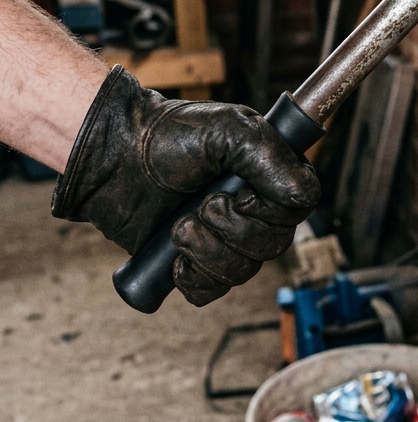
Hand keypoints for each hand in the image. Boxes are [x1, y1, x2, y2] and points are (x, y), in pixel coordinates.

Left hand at [52, 66, 319, 305]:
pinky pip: (211, 290)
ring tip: (180, 226)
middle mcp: (253, 207)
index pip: (301, 206)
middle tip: (203, 206)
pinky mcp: (194, 260)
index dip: (274, 210)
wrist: (114, 157)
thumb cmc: (170, 135)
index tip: (241, 195)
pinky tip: (175, 257)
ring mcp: (224, 236)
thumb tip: (301, 196)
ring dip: (209, 251)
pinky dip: (193, 278)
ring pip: (243, 270)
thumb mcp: (230, 131)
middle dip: (235, 231)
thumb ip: (271, 158)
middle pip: (275, 245)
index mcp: (270, 173)